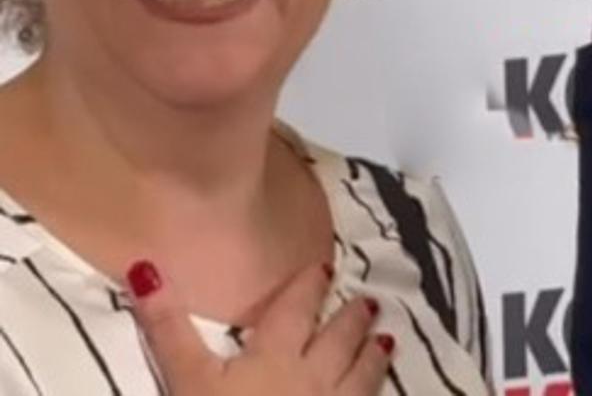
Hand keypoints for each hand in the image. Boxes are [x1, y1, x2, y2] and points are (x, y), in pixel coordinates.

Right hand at [126, 260, 393, 394]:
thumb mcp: (186, 380)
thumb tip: (146, 268)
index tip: (325, 267)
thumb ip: (168, 328)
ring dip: (374, 354)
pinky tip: (383, 392)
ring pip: (363, 374)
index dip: (310, 286)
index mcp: (276, 354)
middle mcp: (315, 374)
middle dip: (353, 317)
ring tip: (387, 338)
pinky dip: (378, 393)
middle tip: (372, 300)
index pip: (297, 309)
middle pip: (340, 338)